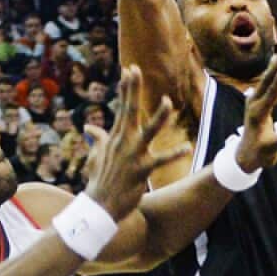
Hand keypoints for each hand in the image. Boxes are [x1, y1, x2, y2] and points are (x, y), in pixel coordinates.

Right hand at [82, 66, 191, 219]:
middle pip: (130, 111)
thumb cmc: (99, 180)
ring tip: (168, 102)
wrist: (99, 206)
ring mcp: (132, 156)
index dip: (126, 88)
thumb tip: (89, 128)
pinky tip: (187, 148)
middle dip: (133, 90)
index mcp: (115, 137)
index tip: (129, 69)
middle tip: (136, 69)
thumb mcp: (97, 156)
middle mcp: (123, 142)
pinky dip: (174, 154)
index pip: (121, 107)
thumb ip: (98, 139)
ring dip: (158, 117)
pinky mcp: (141, 170)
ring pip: (147, 132)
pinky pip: (161, 160)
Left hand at [235, 48, 276, 170]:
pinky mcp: (258, 96)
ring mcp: (254, 97)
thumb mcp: (272, 149)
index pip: (270, 94)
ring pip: (267, 74)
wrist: (245, 154)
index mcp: (258, 113)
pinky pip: (268, 77)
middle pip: (267, 78)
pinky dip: (276, 64)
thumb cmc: (260, 153)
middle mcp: (254, 101)